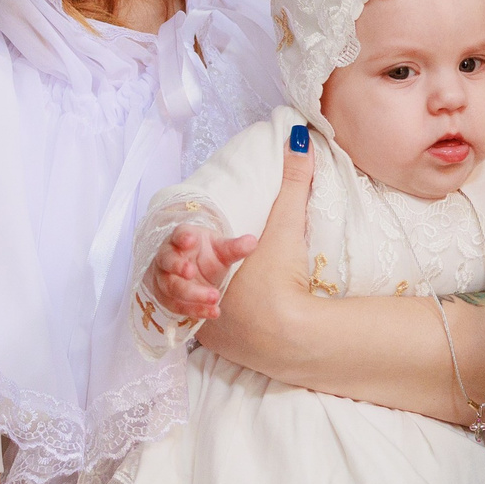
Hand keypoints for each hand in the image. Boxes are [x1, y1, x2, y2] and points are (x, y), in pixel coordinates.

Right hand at [152, 225, 258, 320]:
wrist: (197, 271)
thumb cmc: (208, 254)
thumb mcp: (222, 249)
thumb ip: (235, 247)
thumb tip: (253, 241)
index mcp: (181, 238)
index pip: (178, 234)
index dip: (183, 237)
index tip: (191, 240)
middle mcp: (167, 256)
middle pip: (169, 262)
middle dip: (179, 268)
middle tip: (192, 273)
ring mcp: (163, 277)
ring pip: (170, 287)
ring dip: (191, 295)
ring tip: (214, 298)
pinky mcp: (166, 297)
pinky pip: (176, 305)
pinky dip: (194, 310)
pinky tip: (213, 312)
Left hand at [197, 129, 318, 364]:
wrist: (290, 335)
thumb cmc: (280, 276)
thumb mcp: (286, 223)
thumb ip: (292, 180)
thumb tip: (297, 136)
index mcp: (204, 259)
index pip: (189, 241)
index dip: (197, 236)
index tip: (213, 236)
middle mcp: (194, 290)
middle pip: (187, 272)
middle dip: (202, 265)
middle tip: (220, 261)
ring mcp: (203, 322)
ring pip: (192, 303)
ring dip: (207, 295)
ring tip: (227, 288)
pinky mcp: (218, 348)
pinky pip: (209, 333)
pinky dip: (220, 323)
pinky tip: (235, 315)